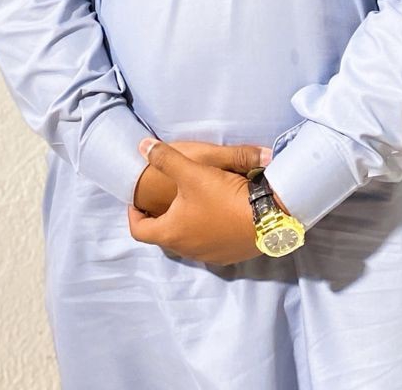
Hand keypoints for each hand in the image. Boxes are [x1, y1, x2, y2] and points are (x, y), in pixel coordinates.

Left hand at [127, 138, 260, 265]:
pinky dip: (205, 231)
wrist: (267, 217)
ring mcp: (210, 255)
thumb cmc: (223, 196)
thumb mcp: (191, 172)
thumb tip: (142, 146)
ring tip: (188, 204)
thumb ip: (165, 158)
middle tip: (161, 200)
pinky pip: (209, 244)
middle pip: (164, 237)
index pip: (140, 231)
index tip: (136, 204)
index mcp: (172, 233)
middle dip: (160, 218)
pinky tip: (214, 214)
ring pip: (187, 242)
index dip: (133, 216)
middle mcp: (188, 250)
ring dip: (184, 225)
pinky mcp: (229, 255)